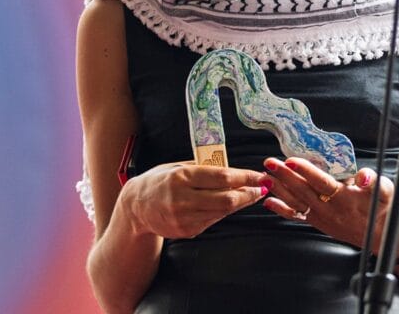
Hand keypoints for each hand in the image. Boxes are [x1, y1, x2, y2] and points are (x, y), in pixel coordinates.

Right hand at [122, 161, 268, 238]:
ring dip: (240, 204)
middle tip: (262, 188)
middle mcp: (182, 198)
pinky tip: (230, 205)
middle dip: (249, 193)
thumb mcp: (177, 167)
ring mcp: (184, 218)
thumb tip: (233, 171)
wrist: (136, 207)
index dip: (245, 177)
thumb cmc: (159, 181)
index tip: (258, 175)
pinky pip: (213, 220)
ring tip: (251, 195)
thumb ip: (202, 169)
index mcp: (181, 177)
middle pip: (226, 199)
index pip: (221, 177)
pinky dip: (224, 212)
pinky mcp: (186, 231)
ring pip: (222, 212)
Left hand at [260, 157, 393, 249]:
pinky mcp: (316, 222)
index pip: (322, 183)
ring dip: (278, 190)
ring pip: (296, 203)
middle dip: (285, 176)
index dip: (306, 171)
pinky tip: (268, 201)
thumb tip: (363, 176)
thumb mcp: (385, 190)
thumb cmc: (380, 207)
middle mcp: (330, 209)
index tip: (291, 160)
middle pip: (303, 191)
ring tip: (264, 177)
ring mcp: (321, 217)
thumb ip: (374, 180)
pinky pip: (295, 216)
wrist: (378, 234)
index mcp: (345, 198)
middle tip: (270, 163)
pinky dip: (281, 209)